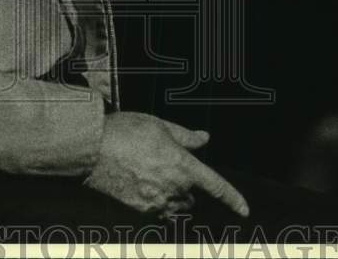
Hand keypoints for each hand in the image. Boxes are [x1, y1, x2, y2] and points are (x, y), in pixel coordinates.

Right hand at [83, 111, 248, 219]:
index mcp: (183, 166)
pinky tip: (145, 185)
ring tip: (155, 176)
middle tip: (169, 166)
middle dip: (188, 186)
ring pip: (177, 207)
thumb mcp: (159, 125)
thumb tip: (204, 138)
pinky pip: (159, 211)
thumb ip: (185, 136)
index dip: (233, 199)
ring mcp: (156, 202)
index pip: (216, 186)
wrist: (92, 149)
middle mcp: (174, 188)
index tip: (245, 210)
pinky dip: (159, 203)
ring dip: (176, 197)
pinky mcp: (140, 209)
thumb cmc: (126, 131)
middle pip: (192, 197)